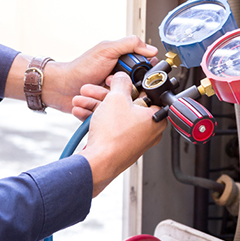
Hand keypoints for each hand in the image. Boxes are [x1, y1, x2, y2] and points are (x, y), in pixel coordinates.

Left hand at [3, 36, 156, 111]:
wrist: (59, 86)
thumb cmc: (80, 68)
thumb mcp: (106, 50)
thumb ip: (129, 45)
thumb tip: (152, 49)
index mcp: (124, 69)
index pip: (144, 76)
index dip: (142, 79)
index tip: (135, 80)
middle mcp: (120, 85)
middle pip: (136, 95)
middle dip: (122, 93)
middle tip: (108, 85)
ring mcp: (112, 99)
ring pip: (122, 108)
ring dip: (106, 102)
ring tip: (94, 93)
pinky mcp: (104, 112)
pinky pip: (108, 118)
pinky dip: (98, 112)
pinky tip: (88, 105)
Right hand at [77, 72, 166, 196]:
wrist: (99, 162)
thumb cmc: (113, 137)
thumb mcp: (116, 98)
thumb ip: (121, 83)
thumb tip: (122, 78)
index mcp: (157, 118)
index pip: (148, 95)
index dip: (131, 85)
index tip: (120, 82)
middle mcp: (149, 131)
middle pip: (128, 104)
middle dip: (106, 95)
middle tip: (96, 90)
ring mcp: (135, 140)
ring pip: (117, 115)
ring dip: (97, 106)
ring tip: (82, 101)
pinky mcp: (122, 146)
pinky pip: (111, 127)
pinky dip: (99, 119)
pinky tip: (82, 113)